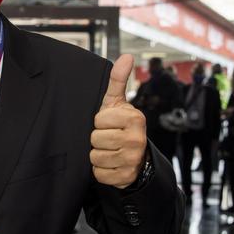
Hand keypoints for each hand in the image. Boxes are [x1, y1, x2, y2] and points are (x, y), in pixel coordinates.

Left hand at [90, 54, 147, 188]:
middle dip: (98, 139)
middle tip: (109, 138)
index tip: (109, 124)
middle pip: (95, 139)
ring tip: (109, 151)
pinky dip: (101, 170)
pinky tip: (110, 164)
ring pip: (95, 157)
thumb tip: (126, 56)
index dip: (99, 122)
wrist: (136, 157)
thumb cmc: (121, 126)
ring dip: (98, 155)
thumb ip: (118, 80)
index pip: (99, 120)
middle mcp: (137, 139)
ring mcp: (132, 160)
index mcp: (135, 118)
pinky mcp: (125, 177)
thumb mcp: (118, 103)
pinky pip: (99, 174)